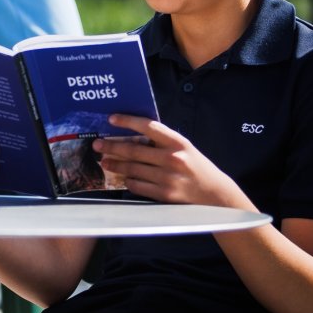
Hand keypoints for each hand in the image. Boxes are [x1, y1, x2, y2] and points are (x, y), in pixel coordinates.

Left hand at [93, 114, 246, 207]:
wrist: (214, 194)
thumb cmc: (196, 166)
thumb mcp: (184, 147)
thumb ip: (162, 141)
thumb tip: (133, 134)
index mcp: (177, 142)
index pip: (148, 127)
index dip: (128, 121)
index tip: (111, 118)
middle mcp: (172, 158)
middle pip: (134, 150)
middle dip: (111, 146)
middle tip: (97, 144)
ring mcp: (167, 178)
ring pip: (132, 169)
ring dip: (115, 164)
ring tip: (104, 160)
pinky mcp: (164, 195)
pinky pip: (137, 185)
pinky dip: (127, 181)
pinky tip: (122, 177)